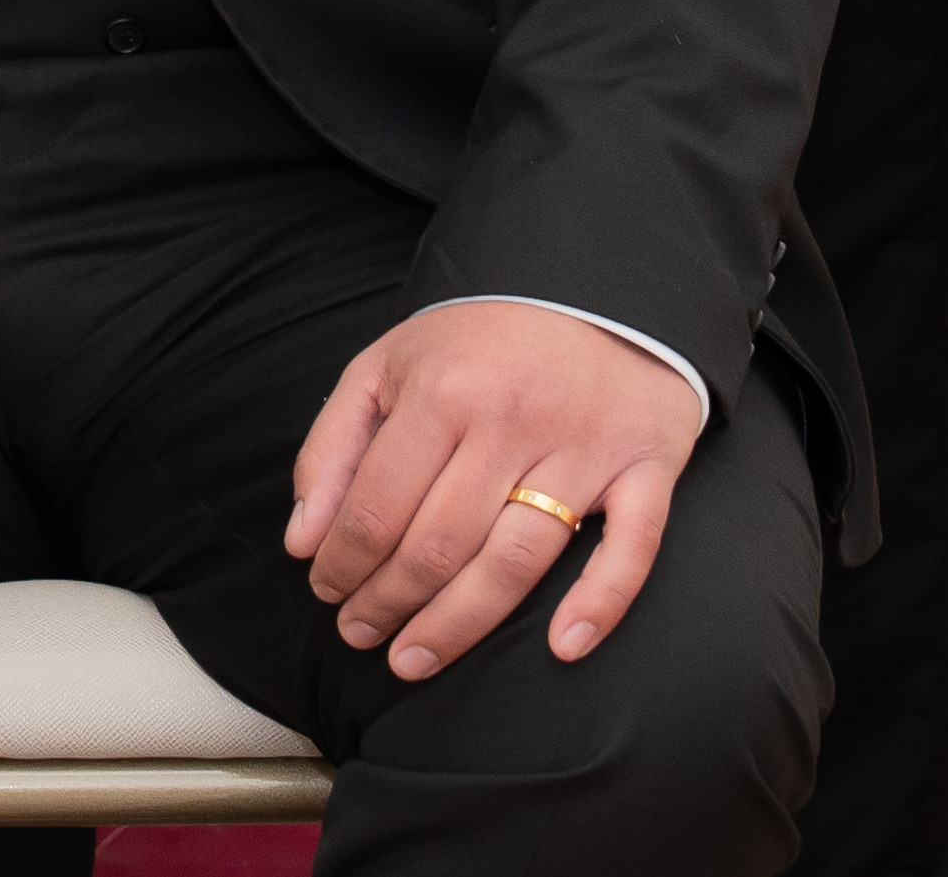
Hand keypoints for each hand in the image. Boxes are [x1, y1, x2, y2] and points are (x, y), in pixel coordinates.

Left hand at [285, 298, 709, 680]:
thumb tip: (302, 542)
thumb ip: (332, 448)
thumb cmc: (481, 341)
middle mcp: (514, 419)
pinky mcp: (645, 464)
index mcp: (444, 391)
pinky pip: (630, 547)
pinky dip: (600, 603)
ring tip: (412, 660)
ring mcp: (585, 446)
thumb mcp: (387, 366)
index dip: (342, 564)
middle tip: (362, 636)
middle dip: (388, 604)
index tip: (326, 594)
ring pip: (515, 562)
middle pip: (439, 545)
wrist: (600, 287)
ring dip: (458, 626)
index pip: (377, 507)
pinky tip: (562, 647)